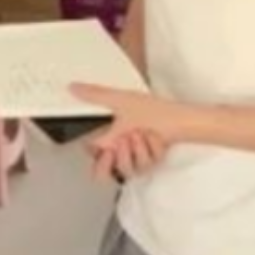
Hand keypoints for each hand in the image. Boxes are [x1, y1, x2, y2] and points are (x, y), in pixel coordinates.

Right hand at [72, 83, 191, 182]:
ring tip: (142, 134)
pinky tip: (154, 138)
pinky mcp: (150, 161)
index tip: (106, 150)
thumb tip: (73, 87)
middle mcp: (122, 146)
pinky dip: (150, 150)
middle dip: (118, 155)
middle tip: (123, 143)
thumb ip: (94, 96)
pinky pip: (144, 166)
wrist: (180, 119)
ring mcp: (137, 155)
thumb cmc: (153, 110)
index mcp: (112, 132)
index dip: (98, 157)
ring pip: (127, 168)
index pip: (95, 154)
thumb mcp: (120, 101)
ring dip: (136, 150)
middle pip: (109, 168)